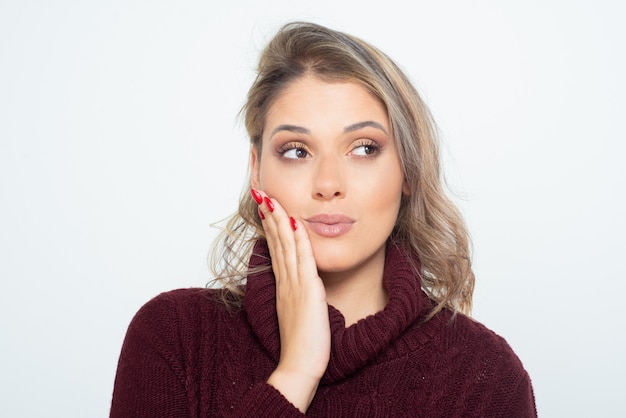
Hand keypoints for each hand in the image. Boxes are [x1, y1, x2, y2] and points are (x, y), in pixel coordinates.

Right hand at [252, 189, 330, 412]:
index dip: (271, 228)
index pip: (275, 250)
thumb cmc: (301, 345)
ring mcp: (295, 285)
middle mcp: (286, 282)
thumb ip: (295, 298)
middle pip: (277, 242)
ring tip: (272, 199)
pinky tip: (294, 222)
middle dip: (270, 216)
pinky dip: (298, 240)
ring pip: (286, 246)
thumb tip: (297, 287)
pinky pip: (303, 260)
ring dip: (279, 220)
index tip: (266, 209)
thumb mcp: (296, 315)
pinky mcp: (308, 291)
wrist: (299, 367)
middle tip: (263, 195)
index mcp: (284, 287)